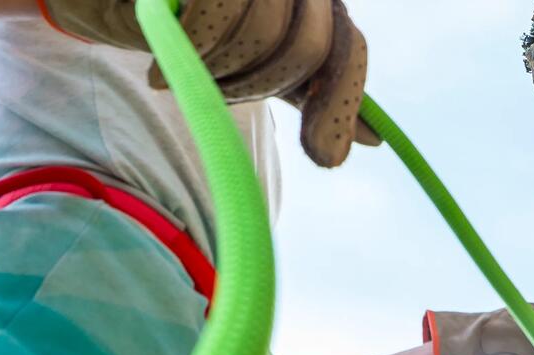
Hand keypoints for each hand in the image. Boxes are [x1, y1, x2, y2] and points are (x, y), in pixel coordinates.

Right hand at [39, 0, 379, 166]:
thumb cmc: (192, 27)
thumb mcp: (254, 66)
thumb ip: (307, 93)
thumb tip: (372, 140)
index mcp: (313, 1)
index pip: (349, 48)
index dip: (342, 104)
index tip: (326, 160)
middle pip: (305, 48)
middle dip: (257, 85)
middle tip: (215, 87)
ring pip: (260, 34)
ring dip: (215, 68)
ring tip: (185, 64)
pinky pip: (214, 11)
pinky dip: (189, 45)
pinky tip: (161, 60)